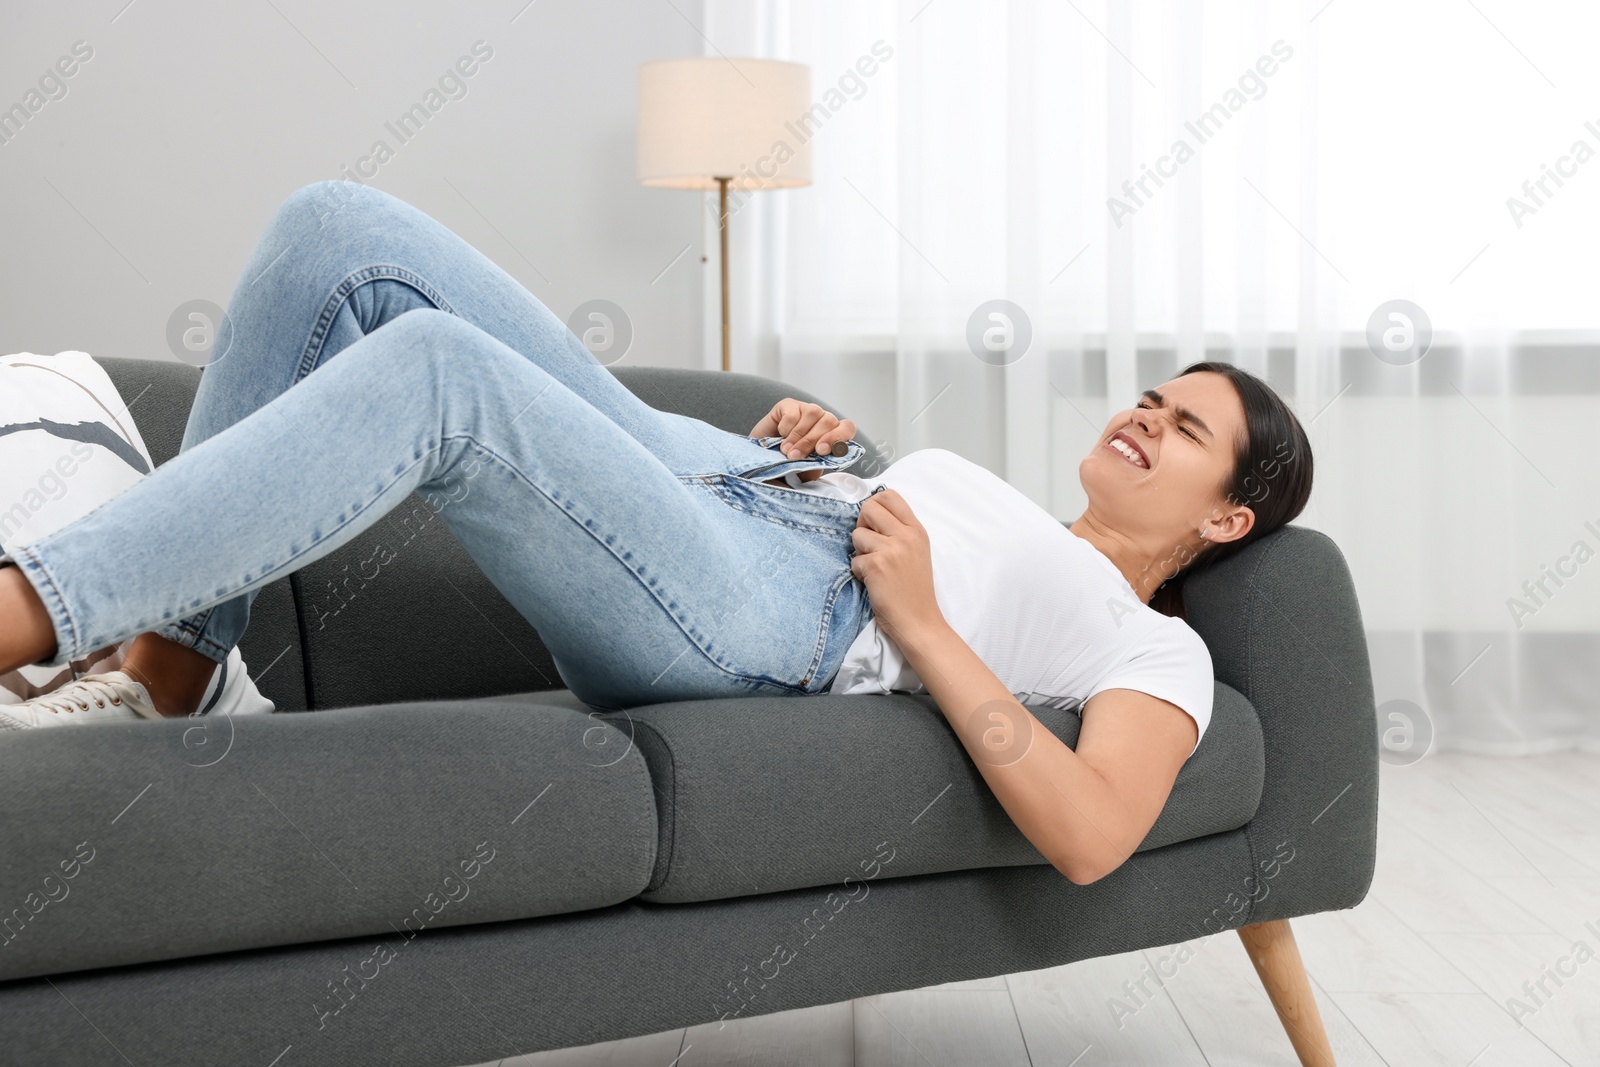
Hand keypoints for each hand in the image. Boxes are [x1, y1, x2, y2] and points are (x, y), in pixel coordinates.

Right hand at [749, 399, 856, 481]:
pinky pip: (794, 412)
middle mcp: (821, 421)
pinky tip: (779, 436)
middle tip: (795, 456)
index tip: (822, 451)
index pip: (847, 428)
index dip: (838, 437)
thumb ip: (815, 469)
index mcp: (831, 436)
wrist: (756, 461)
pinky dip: (786, 427)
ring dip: (799, 435)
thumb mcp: (802, 474)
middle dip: (812, 441)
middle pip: (830, 421)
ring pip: (814, 413)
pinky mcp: (789, 405)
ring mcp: (806, 410)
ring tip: (785, 451)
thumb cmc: (783, 468)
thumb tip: (824, 467)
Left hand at [849, 489, 943, 638]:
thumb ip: (899, 531)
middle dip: (862, 526)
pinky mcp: (876, 566)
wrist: (919, 621)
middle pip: (869, 508)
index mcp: (917, 529)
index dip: (874, 507)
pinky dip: (859, 572)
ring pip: (857, 534)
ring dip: (859, 552)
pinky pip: (854, 559)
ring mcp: (891, 549)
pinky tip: (874, 582)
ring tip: (874, 568)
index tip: (874, 524)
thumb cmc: (914, 589)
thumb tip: (869, 515)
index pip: (889, 496)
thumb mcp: (916, 551)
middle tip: (869, 545)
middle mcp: (906, 535)